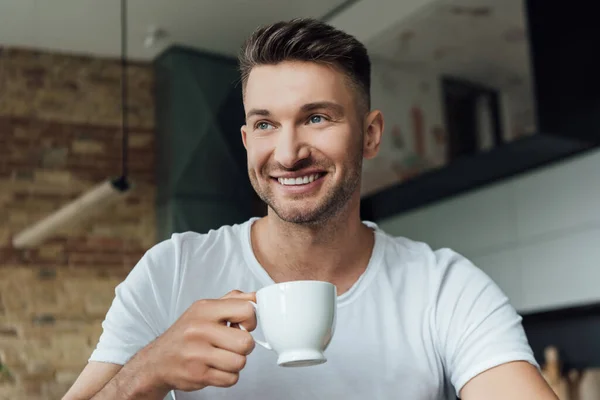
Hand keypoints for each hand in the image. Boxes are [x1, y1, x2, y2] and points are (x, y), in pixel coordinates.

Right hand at [137, 290, 256, 392]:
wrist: (158, 360)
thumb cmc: (186, 334)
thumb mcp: (205, 309)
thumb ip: (232, 300)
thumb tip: (257, 297)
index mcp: (205, 309)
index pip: (247, 310)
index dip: (251, 321)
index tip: (243, 326)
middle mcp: (200, 329)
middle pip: (246, 342)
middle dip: (244, 346)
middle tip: (232, 345)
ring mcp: (198, 353)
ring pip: (240, 362)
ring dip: (235, 362)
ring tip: (222, 357)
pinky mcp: (198, 375)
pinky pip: (231, 379)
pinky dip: (227, 376)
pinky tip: (215, 368)